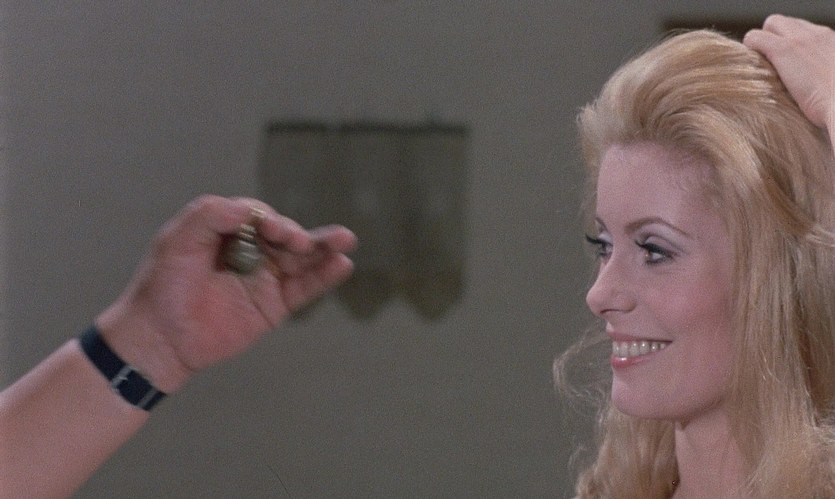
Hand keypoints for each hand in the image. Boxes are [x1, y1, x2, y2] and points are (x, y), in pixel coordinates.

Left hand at [95, 195, 356, 391]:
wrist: (157, 337)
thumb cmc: (162, 285)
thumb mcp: (177, 239)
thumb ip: (211, 214)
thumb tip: (251, 209)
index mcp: (228, 232)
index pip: (259, 217)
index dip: (271, 221)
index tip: (273, 231)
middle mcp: (251, 252)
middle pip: (287, 236)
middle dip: (302, 234)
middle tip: (304, 241)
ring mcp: (265, 279)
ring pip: (302, 260)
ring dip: (324, 249)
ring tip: (347, 240)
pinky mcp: (274, 306)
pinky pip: (304, 289)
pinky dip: (324, 277)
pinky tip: (342, 265)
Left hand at [744, 14, 834, 131]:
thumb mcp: (831, 82)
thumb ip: (821, 75)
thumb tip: (811, 87)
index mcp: (830, 42)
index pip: (804, 30)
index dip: (789, 43)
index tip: (784, 63)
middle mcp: (817, 35)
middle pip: (787, 22)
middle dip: (773, 38)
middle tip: (767, 64)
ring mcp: (799, 39)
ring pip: (772, 23)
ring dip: (762, 41)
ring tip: (759, 66)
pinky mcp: (782, 49)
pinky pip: (755, 37)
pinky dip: (749, 48)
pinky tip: (750, 67)